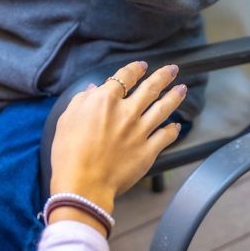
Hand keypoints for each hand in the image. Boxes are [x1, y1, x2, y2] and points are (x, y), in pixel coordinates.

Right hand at [49, 62, 185, 219]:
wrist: (83, 184)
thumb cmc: (69, 153)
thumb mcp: (67, 119)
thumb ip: (82, 100)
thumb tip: (92, 89)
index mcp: (106, 100)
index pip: (125, 77)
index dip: (135, 69)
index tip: (141, 66)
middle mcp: (127, 112)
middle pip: (151, 88)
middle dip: (163, 76)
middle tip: (173, 69)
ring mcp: (140, 131)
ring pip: (163, 108)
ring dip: (175, 96)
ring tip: (182, 89)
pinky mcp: (148, 151)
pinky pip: (165, 136)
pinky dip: (173, 130)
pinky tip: (176, 126)